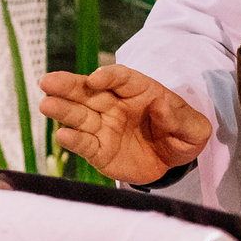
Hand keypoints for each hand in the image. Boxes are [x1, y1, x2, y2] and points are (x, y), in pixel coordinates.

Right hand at [37, 65, 213, 184]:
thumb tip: (162, 104)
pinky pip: (83, 143)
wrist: (172, 163)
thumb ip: (180, 117)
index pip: (120, 77)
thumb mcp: (194, 129)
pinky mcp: (98, 150)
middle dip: (69, 85)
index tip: (95, 80)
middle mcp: (115, 105)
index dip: (107, 76)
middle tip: (48, 81)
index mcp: (139, 90)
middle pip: (89, 91)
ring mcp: (104, 126)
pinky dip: (73, 140)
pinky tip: (62, 135)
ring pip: (79, 115)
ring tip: (46, 104)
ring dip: (62, 109)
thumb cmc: (182, 137)